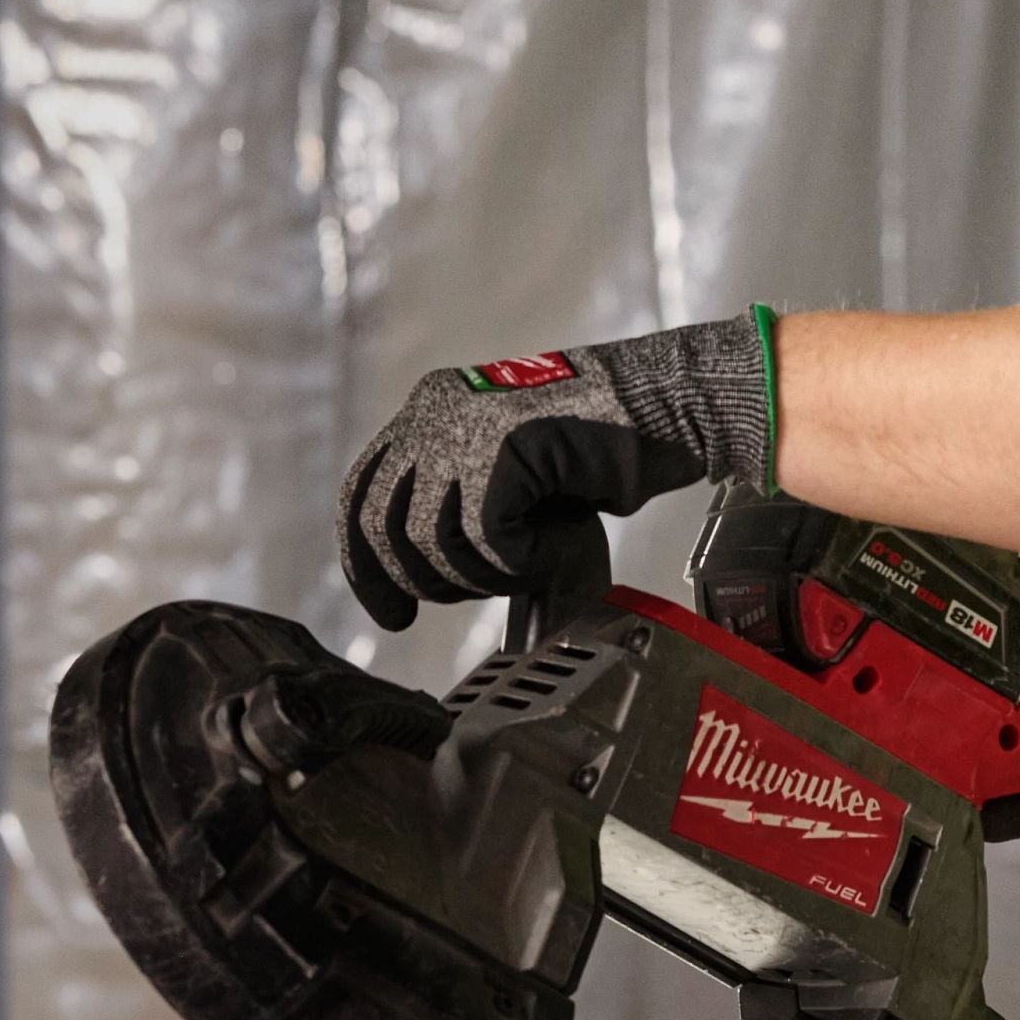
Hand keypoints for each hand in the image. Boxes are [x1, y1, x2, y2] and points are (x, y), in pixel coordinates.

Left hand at [337, 320, 772, 628]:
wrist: (660, 405)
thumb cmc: (597, 446)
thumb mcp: (506, 469)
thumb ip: (457, 499)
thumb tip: (417, 573)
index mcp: (427, 410)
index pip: (360, 495)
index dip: (367, 566)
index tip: (393, 614)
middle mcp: (432, 412)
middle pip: (382, 527)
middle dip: (421, 583)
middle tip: (471, 595)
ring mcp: (462, 428)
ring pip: (432, 542)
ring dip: (483, 575)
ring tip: (531, 563)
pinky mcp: (500, 449)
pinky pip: (485, 541)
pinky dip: (521, 563)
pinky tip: (552, 549)